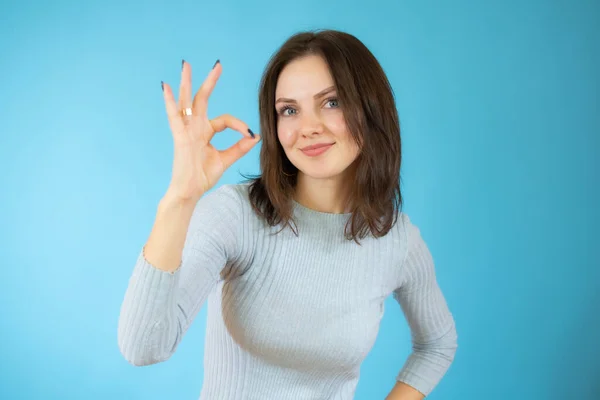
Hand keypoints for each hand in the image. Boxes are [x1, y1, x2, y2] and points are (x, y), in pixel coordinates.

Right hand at [161, 60, 259, 202]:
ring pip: (186, 102)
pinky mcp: (180, 137)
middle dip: (209, 82)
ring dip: (187, 83)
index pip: (225, 120)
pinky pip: (174, 116)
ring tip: (186, 65)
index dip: (239, 125)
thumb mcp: (225, 159)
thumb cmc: (203, 176)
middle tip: (217, 65)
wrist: (190, 191)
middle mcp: (195, 127)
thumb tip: (255, 136)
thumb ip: (239, 147)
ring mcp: (186, 130)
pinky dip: (169, 102)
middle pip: (201, 99)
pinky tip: (165, 87)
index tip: (249, 134)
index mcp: (205, 132)